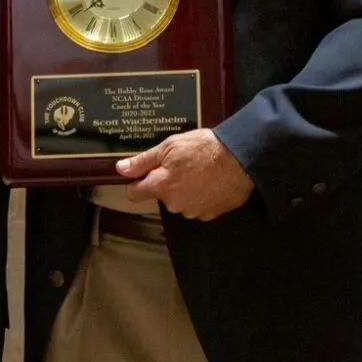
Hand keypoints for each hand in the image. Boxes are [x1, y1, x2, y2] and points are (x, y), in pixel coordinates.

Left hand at [117, 129, 253, 219]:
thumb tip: (120, 169)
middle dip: (167, 183)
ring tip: (199, 171)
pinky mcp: (211, 214)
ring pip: (180, 201)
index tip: (142, 174)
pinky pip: (198, 206)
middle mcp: (174, 204)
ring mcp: (194, 212)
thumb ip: (143, 161)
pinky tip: (210, 181)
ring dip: (185, 190)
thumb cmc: (203, 148)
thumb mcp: (169, 146)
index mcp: (161, 187)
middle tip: (181, 164)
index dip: (136, 183)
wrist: (241, 158)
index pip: (134, 194)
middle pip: (161, 196)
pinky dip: (201, 196)